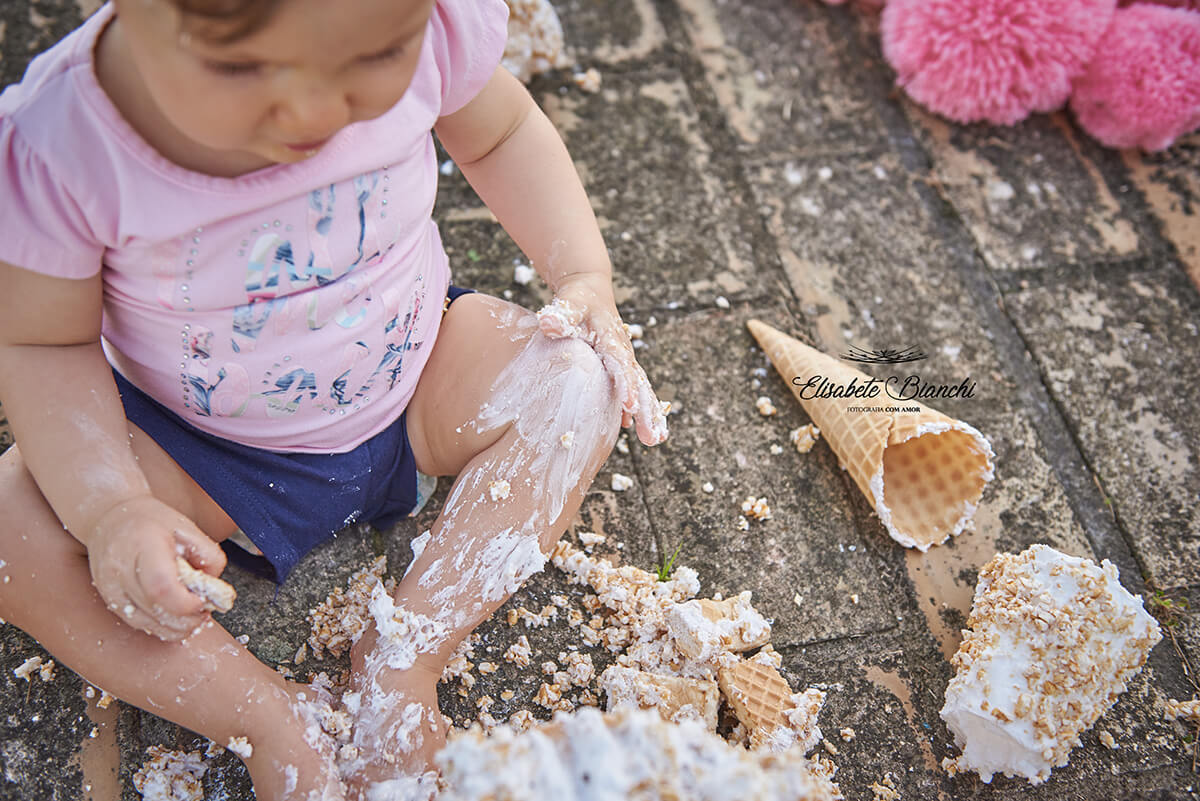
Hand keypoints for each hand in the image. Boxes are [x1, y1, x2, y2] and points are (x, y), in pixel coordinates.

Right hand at [84, 495, 227, 641]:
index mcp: (143, 545)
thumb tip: (215, 591)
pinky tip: (173, 615)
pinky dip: (160, 625)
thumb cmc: (152, 521)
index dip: (186, 602)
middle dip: (187, 618)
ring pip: (145, 623)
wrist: (110, 518)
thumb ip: (208, 557)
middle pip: (155, 609)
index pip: (161, 586)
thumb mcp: (188, 528)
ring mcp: (109, 587)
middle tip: (203, 610)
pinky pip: (137, 623)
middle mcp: (120, 568)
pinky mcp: (108, 600)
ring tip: (191, 612)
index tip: (203, 601)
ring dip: (175, 626)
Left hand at [537, 273, 668, 445]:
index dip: (626, 384)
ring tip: (656, 439)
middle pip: (639, 383)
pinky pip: (635, 389)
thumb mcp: (570, 302)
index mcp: (612, 338)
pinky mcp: (621, 367)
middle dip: (646, 410)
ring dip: (649, 414)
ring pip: (642, 389)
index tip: (630, 405)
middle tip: (652, 437)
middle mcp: (623, 352)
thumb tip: (549, 323)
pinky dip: (640, 409)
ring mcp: (625, 360)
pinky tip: (637, 430)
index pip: (620, 364)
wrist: (591, 290)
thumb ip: (562, 313)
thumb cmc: (579, 298)